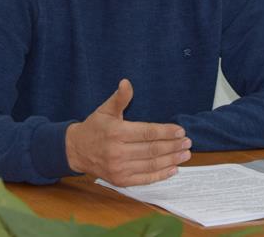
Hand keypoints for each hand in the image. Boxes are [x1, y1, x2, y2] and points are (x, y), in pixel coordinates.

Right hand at [65, 79, 191, 185]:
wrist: (76, 150)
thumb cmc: (94, 127)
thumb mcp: (105, 110)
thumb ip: (119, 98)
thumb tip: (126, 82)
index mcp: (116, 132)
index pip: (147, 133)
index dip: (166, 132)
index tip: (180, 130)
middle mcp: (117, 152)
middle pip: (152, 149)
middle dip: (173, 146)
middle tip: (188, 142)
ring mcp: (119, 169)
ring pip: (151, 165)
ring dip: (171, 160)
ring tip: (185, 154)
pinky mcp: (120, 181)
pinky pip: (144, 179)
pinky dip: (161, 175)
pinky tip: (173, 169)